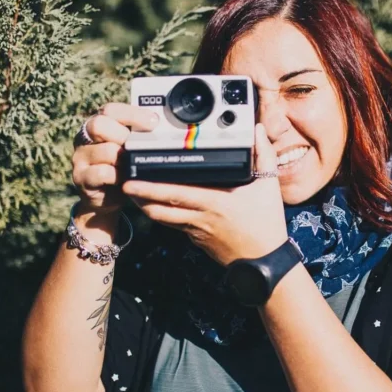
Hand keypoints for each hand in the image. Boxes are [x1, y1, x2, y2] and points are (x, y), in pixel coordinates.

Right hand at [72, 103, 157, 214]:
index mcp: (98, 124)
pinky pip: (102, 173)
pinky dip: (118, 176)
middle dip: (125, 135)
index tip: (154, 122)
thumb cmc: (122, 167)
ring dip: (125, 159)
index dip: (132, 114)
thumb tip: (165, 128)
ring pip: (106, 150)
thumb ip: (138, 135)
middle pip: (99, 124)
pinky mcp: (81, 177)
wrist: (105, 198)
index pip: (110, 110)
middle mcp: (84, 137)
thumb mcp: (129, 148)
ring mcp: (80, 157)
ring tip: (135, 165)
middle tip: (140, 146)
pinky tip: (125, 179)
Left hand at [121, 124, 287, 265]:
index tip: (133, 180)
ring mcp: (195, 231)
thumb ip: (263, 155)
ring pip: (163, 218)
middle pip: (160, 208)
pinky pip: (174, 225)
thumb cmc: (266, 224)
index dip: (151, 188)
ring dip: (146, 206)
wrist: (264, 262)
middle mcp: (200, 218)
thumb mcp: (269, 187)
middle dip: (139, 196)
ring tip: (133, 192)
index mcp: (214, 202)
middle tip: (122, 184)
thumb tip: (256, 130)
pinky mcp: (196, 240)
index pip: (175, 194)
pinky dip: (162, 215)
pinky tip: (156, 205)